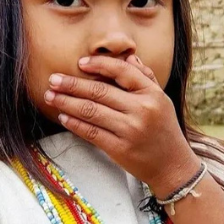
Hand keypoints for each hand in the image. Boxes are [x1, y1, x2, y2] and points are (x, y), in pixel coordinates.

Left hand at [44, 55, 199, 197]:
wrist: (173, 166)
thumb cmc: (164, 130)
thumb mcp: (162, 100)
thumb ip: (145, 78)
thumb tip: (129, 58)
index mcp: (152, 94)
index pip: (122, 71)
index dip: (99, 64)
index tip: (80, 63)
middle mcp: (142, 110)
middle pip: (100, 91)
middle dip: (72, 84)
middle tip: (53, 79)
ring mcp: (130, 130)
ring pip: (91, 111)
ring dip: (67, 102)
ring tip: (51, 96)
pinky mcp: (120, 149)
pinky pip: (91, 132)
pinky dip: (74, 123)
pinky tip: (63, 116)